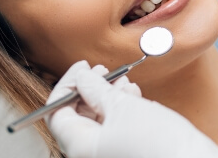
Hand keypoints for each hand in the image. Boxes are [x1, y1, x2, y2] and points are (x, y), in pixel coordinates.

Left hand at [46, 61, 217, 157]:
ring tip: (124, 82)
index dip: (67, 85)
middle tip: (102, 70)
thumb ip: (96, 89)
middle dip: (89, 89)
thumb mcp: (124, 107)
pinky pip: (114, 131)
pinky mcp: (126, 154)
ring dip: (108, 97)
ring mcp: (108, 155)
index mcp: (79, 147)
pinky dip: (121, 111)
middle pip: (76, 116)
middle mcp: (90, 155)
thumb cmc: (161, 144)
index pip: (56, 112)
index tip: (81, 67)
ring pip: (98, 122)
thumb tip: (82, 77)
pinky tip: (134, 97)